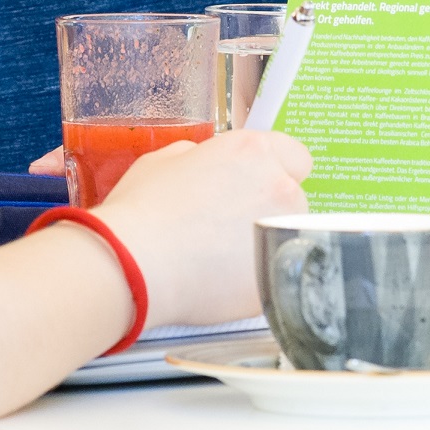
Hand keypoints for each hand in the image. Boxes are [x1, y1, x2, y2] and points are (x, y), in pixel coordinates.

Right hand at [94, 127, 310, 325]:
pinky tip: (220, 278)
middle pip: (293, 197)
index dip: (276, 169)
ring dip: (264, 240)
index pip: (296, 155)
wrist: (134, 265)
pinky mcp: (275, 275)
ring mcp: (280, 234)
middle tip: (228, 223)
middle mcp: (279, 188)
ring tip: (221, 255)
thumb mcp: (164, 161)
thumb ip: (201, 157)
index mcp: (254, 152)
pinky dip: (254, 275)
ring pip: (286, 235)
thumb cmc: (142, 210)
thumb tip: (209, 165)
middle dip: (268, 207)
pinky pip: (273, 270)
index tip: (257, 183)